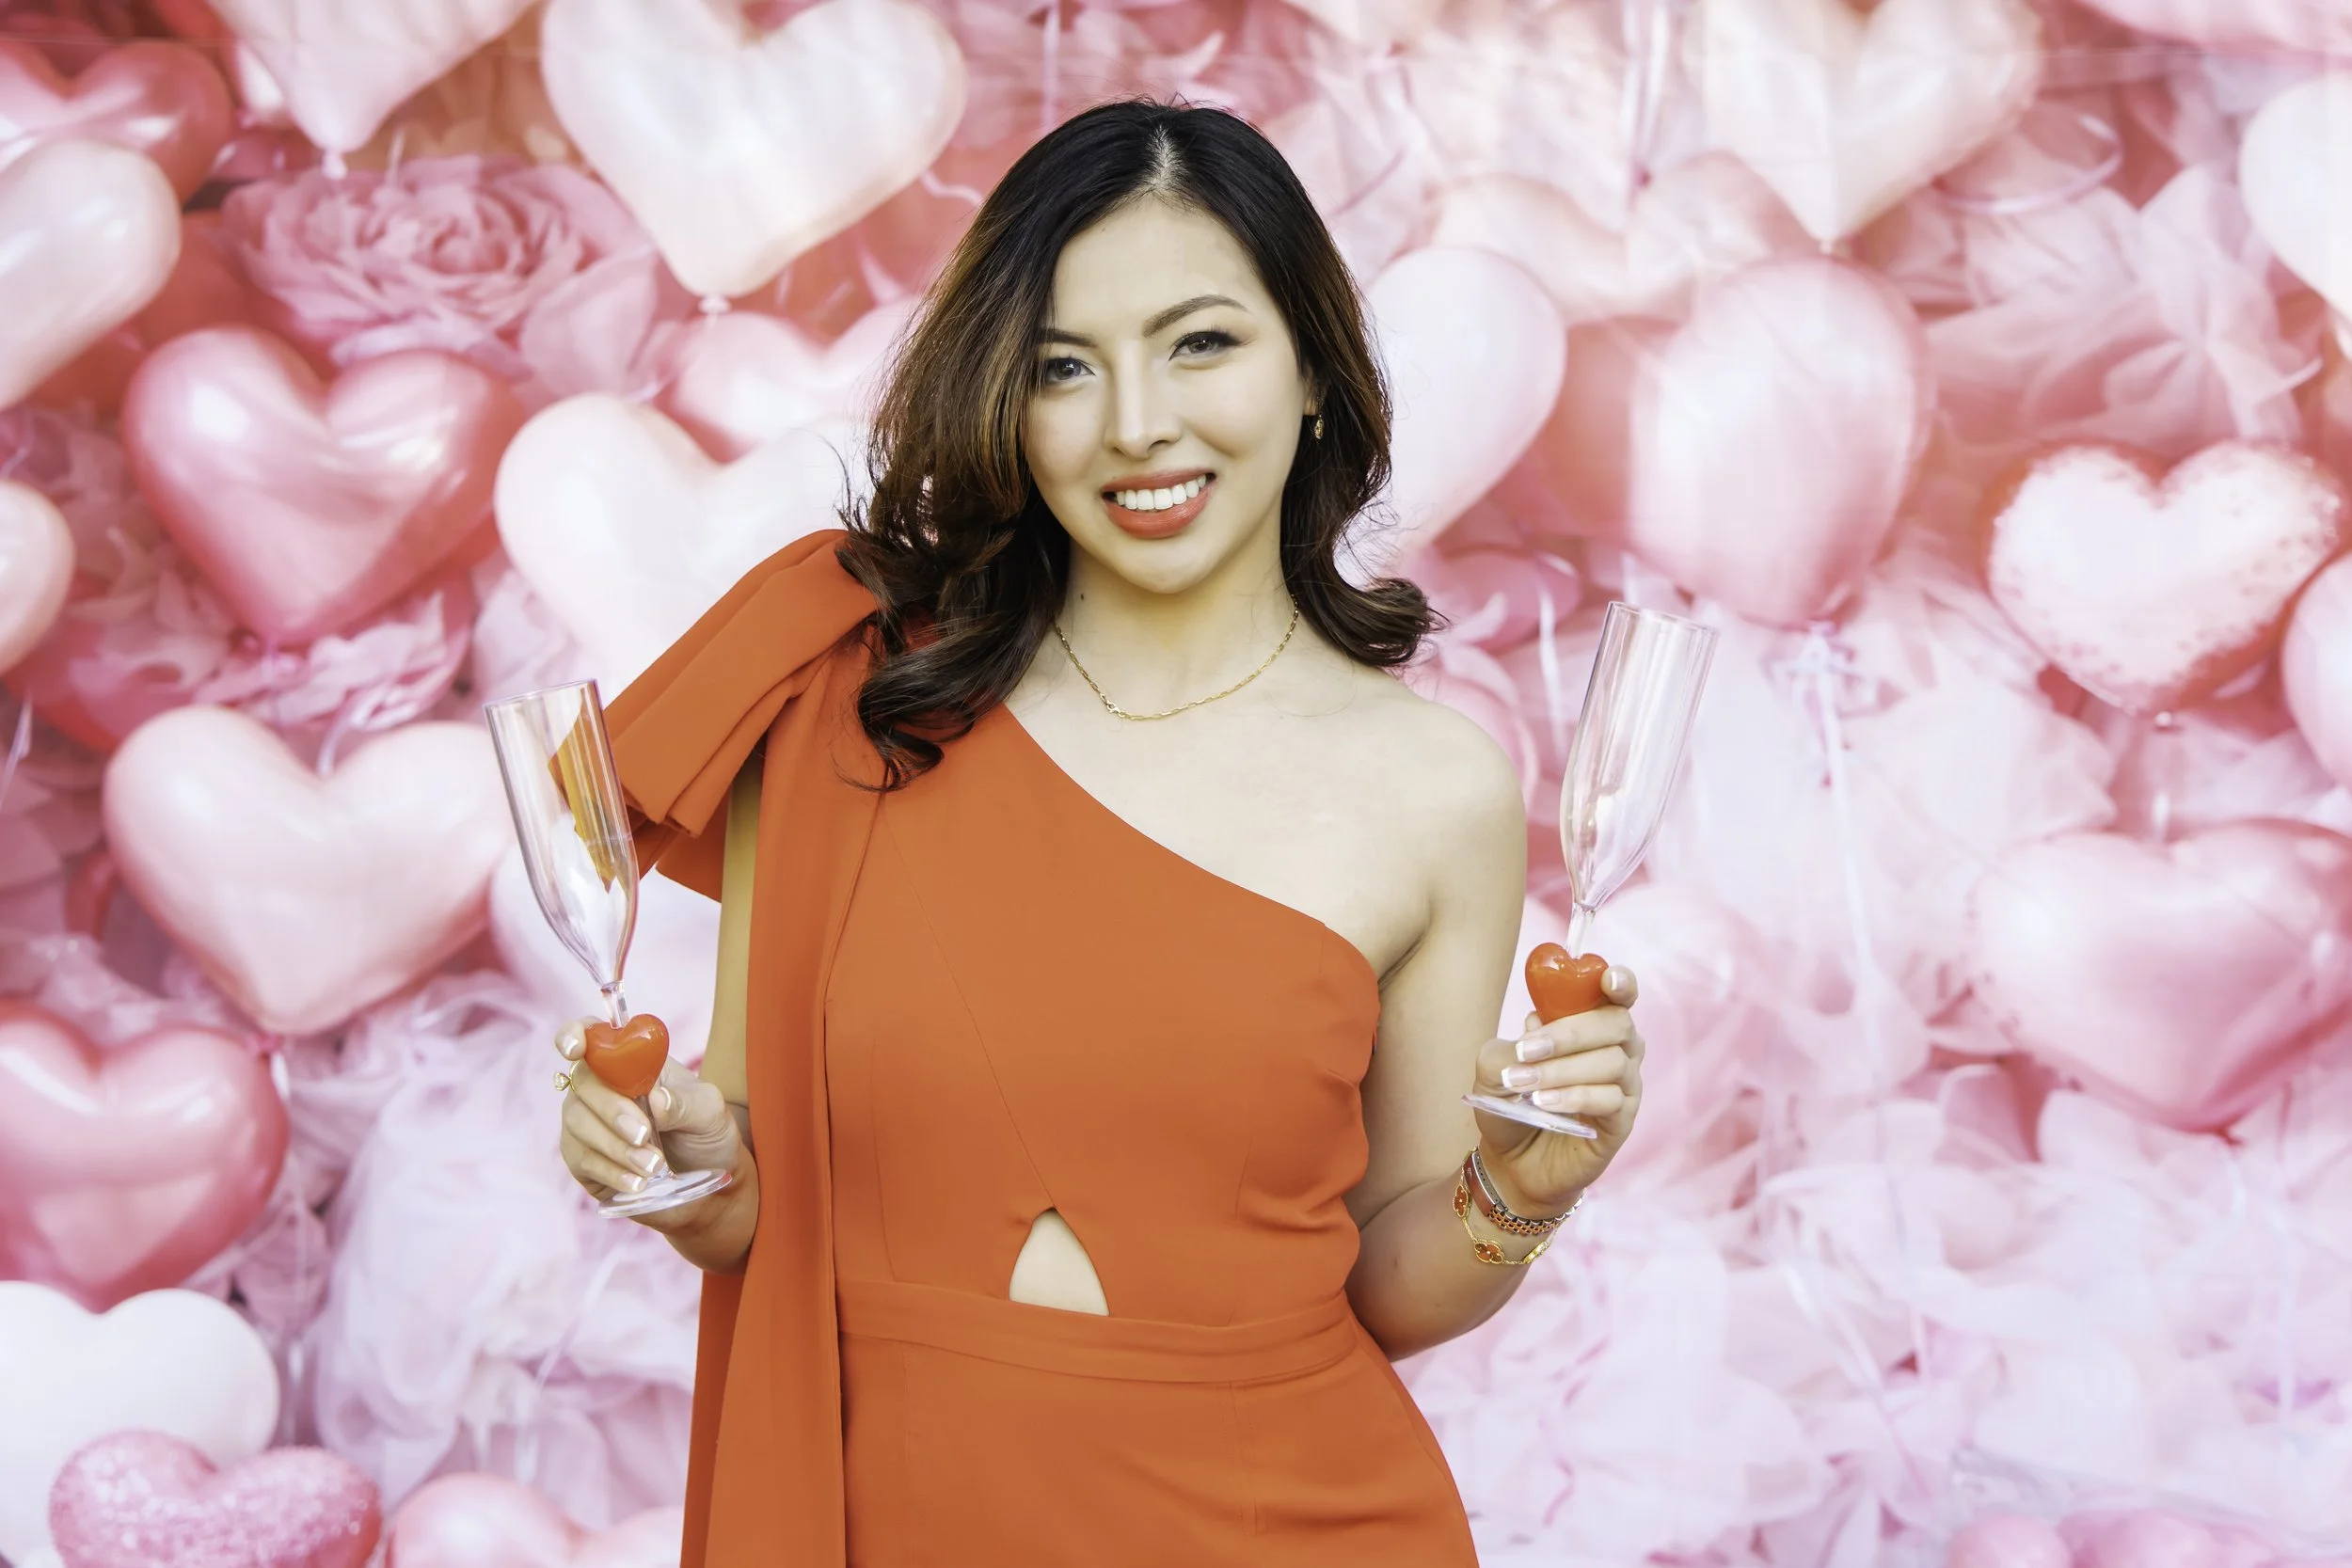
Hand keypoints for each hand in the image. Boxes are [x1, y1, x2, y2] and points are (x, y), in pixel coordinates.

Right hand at [554, 1017, 741, 1232]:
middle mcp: (602, 1087)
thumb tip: (655, 1099)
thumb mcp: (709, 1112)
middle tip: (645, 1135)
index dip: (575, 1035)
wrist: (708, 1183)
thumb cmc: (706, 1134)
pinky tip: (638, 1183)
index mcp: (632, 1062)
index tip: (577, 1049)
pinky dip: (611, 1171)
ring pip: (578, 1125)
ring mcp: (587, 1124)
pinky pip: (582, 1161)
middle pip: (583, 1084)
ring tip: (655, 1166)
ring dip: (616, 1147)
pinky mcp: (583, 1161)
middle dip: (612, 1111)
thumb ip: (684, 1102)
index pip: (593, 1036)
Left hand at [1467, 965, 1642, 1214]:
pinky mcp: (1622, 1122)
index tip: (1608, 978)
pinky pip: (1610, 1099)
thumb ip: (1512, 1043)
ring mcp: (1624, 1086)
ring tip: (1520, 1084)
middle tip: (1526, 1051)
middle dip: (1569, 1033)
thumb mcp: (1495, 1066)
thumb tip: (1537, 1024)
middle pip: (1616, 1024)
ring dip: (1561, 1070)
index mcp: (1592, 1025)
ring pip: (1611, 1062)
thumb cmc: (1510, 1102)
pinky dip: (1574, 1096)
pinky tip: (1543, 1104)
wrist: (1511, 1161)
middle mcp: (1618, 1050)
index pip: (1619, 994)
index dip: (1620, 982)